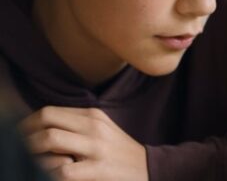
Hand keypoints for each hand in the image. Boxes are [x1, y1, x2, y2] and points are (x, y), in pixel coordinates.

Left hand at [19, 106, 147, 180]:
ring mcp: (96, 148)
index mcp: (93, 116)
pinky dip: (48, 172)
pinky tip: (49, 175)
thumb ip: (77, 125)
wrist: (150, 168)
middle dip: (24, 134)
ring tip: (27, 160)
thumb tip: (42, 129)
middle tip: (17, 147)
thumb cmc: (119, 152)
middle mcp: (94, 127)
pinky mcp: (98, 169)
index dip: (27, 123)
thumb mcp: (102, 130)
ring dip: (31, 151)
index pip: (50, 112)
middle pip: (46, 120)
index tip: (19, 135)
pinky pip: (62, 170)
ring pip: (50, 139)